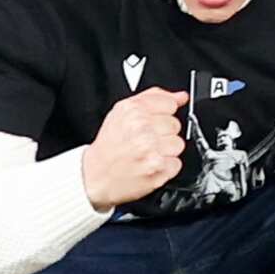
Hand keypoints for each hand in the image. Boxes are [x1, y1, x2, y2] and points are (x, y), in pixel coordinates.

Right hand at [81, 87, 186, 207]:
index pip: (170, 104)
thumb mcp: (122, 112)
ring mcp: (151, 149)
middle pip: (176, 125)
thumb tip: (181, 96)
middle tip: (143, 142)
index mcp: (133, 111)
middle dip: (162, 134)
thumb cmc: (108, 146)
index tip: (150, 124)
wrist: (92, 176)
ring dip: (165, 152)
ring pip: (178, 144)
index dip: (161, 115)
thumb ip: (154, 98)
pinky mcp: (157, 168)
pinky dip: (165, 168)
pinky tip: (148, 165)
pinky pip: (176, 164)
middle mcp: (142, 128)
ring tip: (146, 154)